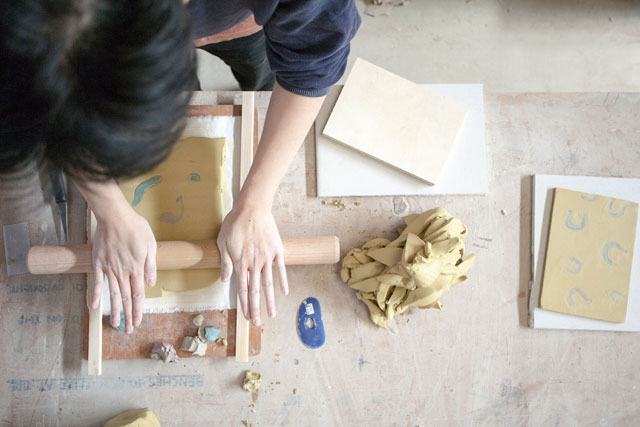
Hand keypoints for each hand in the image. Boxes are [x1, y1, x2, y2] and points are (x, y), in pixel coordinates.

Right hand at [90, 207, 156, 333]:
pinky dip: (94, 294)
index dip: (138, 309)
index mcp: (136, 267)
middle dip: (128, 315)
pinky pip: (96, 282)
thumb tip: (151, 283)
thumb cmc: (135, 227)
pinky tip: (93, 306)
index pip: (138, 294)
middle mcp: (122, 271)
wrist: (114, 216)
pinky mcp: (98, 262)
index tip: (138, 321)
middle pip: (126, 298)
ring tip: (115, 324)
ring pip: (113, 293)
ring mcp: (109, 268)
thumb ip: (151, 265)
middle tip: (128, 330)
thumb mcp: (150, 244)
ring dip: (114, 309)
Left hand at [217, 203, 288, 325]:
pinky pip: (280, 269)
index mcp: (240, 263)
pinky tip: (284, 292)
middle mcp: (254, 263)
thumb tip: (226, 280)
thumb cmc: (234, 223)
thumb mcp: (223, 241)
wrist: (252, 207)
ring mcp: (266, 258)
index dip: (244, 304)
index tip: (246, 316)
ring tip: (272, 314)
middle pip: (255, 290)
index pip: (242, 289)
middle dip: (256, 308)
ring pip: (269, 283)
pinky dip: (283, 281)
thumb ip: (225, 262)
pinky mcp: (276, 250)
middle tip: (257, 323)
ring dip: (270, 300)